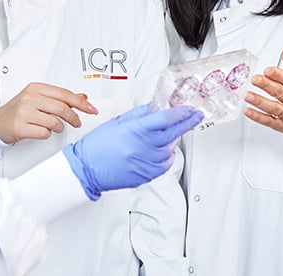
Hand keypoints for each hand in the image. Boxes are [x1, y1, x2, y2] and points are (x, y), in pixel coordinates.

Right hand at [0, 83, 97, 143]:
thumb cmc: (20, 109)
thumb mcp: (40, 98)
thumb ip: (61, 97)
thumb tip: (82, 97)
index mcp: (36, 88)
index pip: (65, 94)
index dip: (81, 103)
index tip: (91, 109)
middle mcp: (30, 98)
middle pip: (62, 108)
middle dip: (74, 117)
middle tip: (77, 122)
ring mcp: (24, 112)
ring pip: (54, 122)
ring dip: (59, 127)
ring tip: (56, 126)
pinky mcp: (20, 127)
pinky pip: (44, 133)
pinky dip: (47, 134)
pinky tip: (42, 130)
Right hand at [63, 104, 202, 199]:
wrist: (86, 169)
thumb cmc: (97, 146)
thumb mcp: (117, 122)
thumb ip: (139, 115)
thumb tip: (155, 108)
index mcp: (134, 131)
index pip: (165, 119)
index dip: (180, 113)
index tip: (188, 110)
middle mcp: (142, 147)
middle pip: (173, 133)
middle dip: (187, 123)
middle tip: (196, 116)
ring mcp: (145, 163)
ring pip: (170, 149)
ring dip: (173, 140)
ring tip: (167, 135)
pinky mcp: (146, 175)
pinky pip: (164, 164)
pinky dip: (167, 156)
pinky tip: (162, 150)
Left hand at [244, 46, 282, 135]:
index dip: (278, 74)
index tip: (268, 70)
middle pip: (280, 92)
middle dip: (266, 85)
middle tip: (255, 79)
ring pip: (273, 107)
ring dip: (259, 101)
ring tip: (248, 95)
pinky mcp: (282, 125)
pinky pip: (269, 121)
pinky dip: (258, 117)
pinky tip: (248, 111)